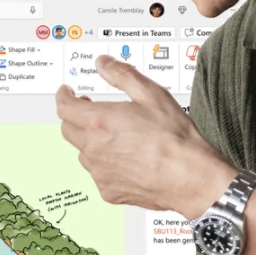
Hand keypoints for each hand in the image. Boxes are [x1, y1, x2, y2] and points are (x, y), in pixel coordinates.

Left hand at [55, 55, 234, 218]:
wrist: (192, 177)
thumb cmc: (176, 138)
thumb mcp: (152, 94)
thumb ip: (122, 75)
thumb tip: (103, 64)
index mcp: (99, 122)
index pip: (65, 107)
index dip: (64, 97)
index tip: (66, 93)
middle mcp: (93, 148)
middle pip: (68, 130)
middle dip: (76, 118)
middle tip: (92, 111)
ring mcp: (99, 172)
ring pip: (83, 153)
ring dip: (91, 142)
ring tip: (118, 137)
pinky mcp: (108, 190)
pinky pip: (98, 174)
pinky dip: (106, 164)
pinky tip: (128, 159)